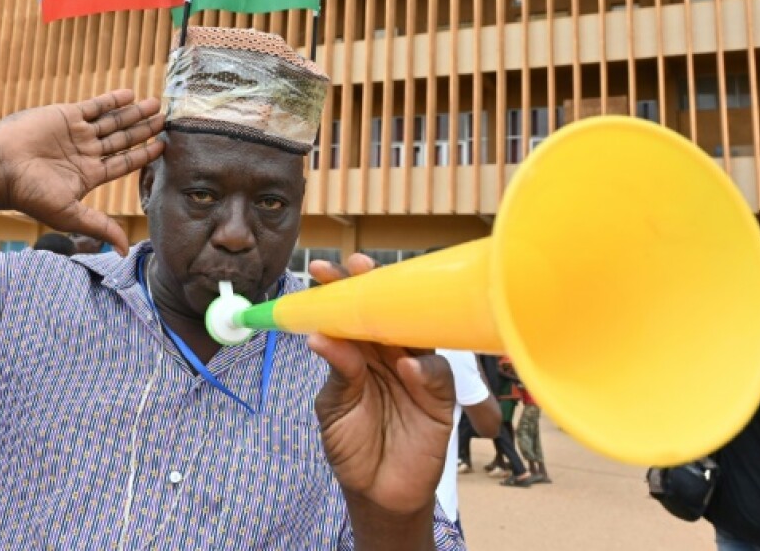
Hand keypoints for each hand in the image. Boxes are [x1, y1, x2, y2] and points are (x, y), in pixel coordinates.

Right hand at [0, 89, 163, 252]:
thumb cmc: (30, 195)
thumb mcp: (69, 215)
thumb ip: (100, 227)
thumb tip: (125, 251)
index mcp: (89, 175)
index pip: (124, 163)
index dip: (144, 154)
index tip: (163, 145)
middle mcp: (85, 153)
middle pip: (123, 139)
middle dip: (144, 129)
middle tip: (165, 118)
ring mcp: (76, 133)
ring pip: (112, 121)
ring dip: (134, 113)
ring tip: (155, 104)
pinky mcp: (65, 116)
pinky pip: (93, 106)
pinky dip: (112, 100)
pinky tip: (130, 94)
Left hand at [307, 254, 454, 517]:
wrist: (378, 493)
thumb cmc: (352, 446)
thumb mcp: (335, 408)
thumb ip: (337, 373)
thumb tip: (320, 336)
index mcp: (359, 353)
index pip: (349, 313)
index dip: (338, 289)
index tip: (319, 270)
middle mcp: (388, 355)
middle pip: (384, 313)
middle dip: (372, 287)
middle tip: (357, 266)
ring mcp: (415, 373)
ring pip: (415, 333)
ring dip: (402, 315)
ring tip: (380, 299)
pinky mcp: (439, 397)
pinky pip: (436, 373)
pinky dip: (423, 368)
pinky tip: (406, 366)